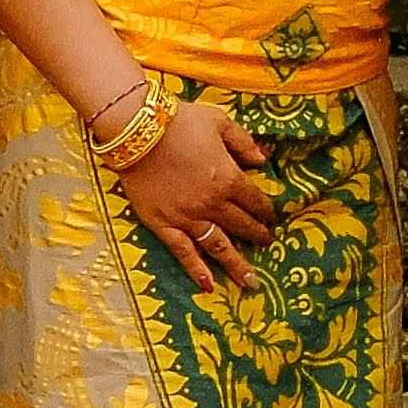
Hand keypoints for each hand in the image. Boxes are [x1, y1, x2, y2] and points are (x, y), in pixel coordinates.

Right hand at [119, 93, 285, 293]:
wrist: (137, 130)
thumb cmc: (180, 122)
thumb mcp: (220, 123)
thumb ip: (244, 143)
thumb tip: (263, 159)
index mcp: (229, 179)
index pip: (256, 201)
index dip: (266, 210)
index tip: (271, 217)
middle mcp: (212, 204)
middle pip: (242, 225)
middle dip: (257, 235)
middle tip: (267, 244)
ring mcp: (187, 218)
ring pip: (218, 246)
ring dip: (236, 265)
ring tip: (250, 281)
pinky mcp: (163, 225)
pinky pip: (183, 252)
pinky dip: (197, 270)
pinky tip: (209, 286)